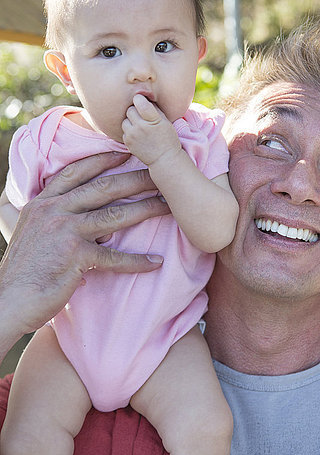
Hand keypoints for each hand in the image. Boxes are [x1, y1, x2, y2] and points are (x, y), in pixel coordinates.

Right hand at [0, 152, 168, 352]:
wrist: (7, 301)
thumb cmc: (22, 271)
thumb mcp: (31, 232)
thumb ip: (51, 217)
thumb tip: (75, 213)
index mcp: (44, 202)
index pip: (77, 171)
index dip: (103, 159)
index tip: (126, 153)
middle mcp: (54, 210)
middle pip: (104, 187)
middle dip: (136, 178)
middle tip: (160, 173)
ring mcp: (65, 231)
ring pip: (114, 215)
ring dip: (146, 209)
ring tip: (169, 206)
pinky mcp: (75, 256)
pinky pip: (114, 257)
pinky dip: (137, 261)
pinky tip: (156, 262)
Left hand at [122, 94, 181, 166]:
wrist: (164, 159)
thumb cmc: (167, 138)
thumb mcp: (166, 121)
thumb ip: (154, 108)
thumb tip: (143, 98)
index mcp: (152, 120)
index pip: (139, 101)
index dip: (139, 99)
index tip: (142, 101)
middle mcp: (140, 127)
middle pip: (130, 110)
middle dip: (135, 111)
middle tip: (143, 117)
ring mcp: (132, 135)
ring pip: (125, 120)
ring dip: (131, 121)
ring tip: (140, 126)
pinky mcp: (127, 142)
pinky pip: (124, 130)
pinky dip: (129, 131)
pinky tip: (138, 134)